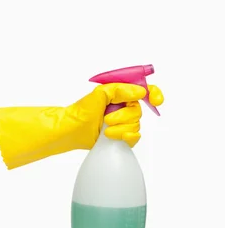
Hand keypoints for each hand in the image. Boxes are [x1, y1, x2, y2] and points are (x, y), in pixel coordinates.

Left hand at [0, 83, 163, 168]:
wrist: (71, 130)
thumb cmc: (80, 111)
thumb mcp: (99, 94)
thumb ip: (120, 90)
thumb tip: (140, 91)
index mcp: (119, 94)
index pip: (144, 91)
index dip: (153, 94)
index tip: (155, 100)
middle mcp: (122, 107)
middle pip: (139, 111)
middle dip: (124, 116)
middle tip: (107, 118)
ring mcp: (122, 122)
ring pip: (136, 125)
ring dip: (120, 128)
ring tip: (105, 128)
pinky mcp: (120, 136)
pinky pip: (134, 137)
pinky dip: (124, 137)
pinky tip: (112, 136)